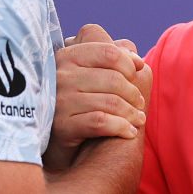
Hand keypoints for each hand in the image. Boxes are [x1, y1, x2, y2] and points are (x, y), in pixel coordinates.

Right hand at [44, 24, 146, 172]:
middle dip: (133, 92)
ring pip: (110, 101)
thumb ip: (112, 59)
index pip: (108, 51)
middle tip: (140, 103)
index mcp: (68, 55)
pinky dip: (120, 127)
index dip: (128, 63)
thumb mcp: (89, 74)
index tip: (136, 74)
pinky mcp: (61, 126)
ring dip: (131, 112)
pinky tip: (129, 132)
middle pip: (113, 78)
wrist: (52, 141)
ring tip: (138, 119)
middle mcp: (61, 75)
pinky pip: (100, 122)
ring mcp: (59, 100)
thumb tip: (138, 61)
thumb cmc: (79, 101)